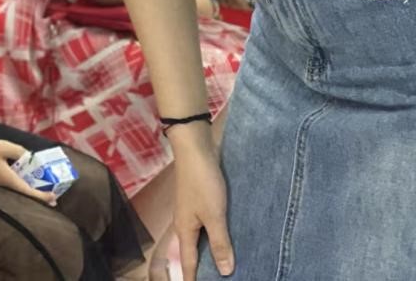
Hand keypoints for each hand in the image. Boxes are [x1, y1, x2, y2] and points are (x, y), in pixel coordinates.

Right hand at [0, 140, 56, 205]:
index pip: (30, 192)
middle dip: (41, 193)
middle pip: (27, 192)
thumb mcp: (2, 147)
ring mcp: (3, 183)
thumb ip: (18, 151)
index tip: (54, 198)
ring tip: (44, 182)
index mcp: (11, 180)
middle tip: (54, 192)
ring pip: (22, 188)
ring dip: (33, 187)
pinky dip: (24, 180)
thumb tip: (30, 157)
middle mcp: (8, 185)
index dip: (43, 196)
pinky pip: (15, 182)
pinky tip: (27, 172)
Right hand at [172, 127, 233, 279]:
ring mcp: (192, 211)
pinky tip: (230, 238)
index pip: (188, 262)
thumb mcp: (213, 215)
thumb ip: (219, 243)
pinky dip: (217, 236)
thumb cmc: (202, 182)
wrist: (195, 149)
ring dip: (212, 252)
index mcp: (185, 230)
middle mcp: (186, 223)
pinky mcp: (201, 201)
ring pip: (202, 239)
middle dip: (204, 268)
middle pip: (194, 252)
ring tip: (229, 265)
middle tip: (219, 279)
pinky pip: (208, 226)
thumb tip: (225, 272)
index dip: (192, 279)